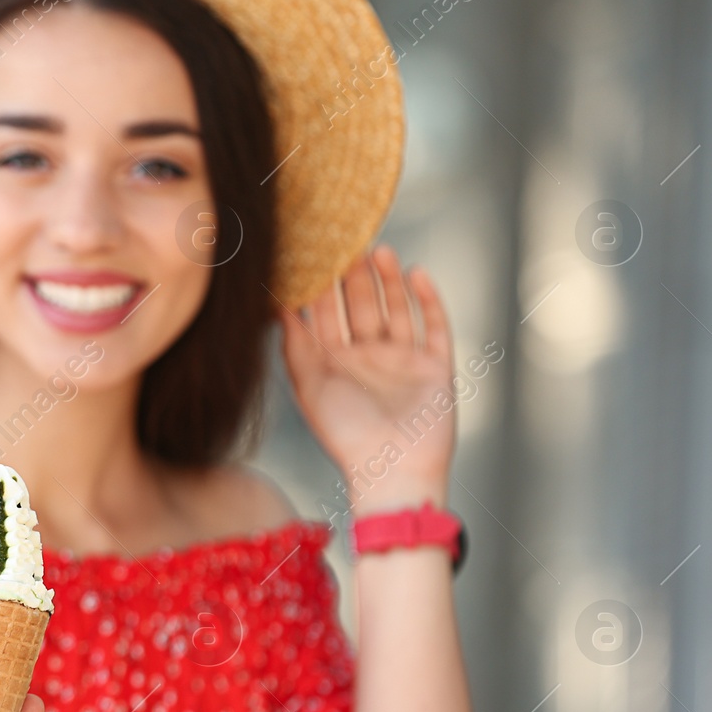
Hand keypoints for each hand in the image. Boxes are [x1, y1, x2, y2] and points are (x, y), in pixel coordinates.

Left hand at [278, 246, 454, 511]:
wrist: (393, 471)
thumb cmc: (344, 434)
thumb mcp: (310, 386)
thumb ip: (294, 345)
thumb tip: (275, 303)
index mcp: (334, 361)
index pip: (326, 312)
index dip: (320, 283)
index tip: (312, 249)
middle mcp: (368, 356)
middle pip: (361, 304)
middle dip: (354, 275)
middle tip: (347, 240)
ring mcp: (403, 360)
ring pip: (395, 309)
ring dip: (388, 280)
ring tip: (378, 249)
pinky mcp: (435, 366)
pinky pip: (434, 326)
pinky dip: (427, 300)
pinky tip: (416, 273)